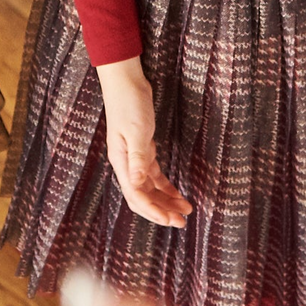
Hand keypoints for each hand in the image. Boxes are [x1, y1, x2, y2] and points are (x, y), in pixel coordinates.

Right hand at [97, 56, 191, 227]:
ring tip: (184, 211)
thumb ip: (138, 158)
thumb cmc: (129, 103)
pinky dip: (166, 187)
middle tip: (181, 223)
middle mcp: (125, 164)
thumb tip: (136, 184)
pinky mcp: (142, 150)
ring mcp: (133, 158)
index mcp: (121, 162)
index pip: (136, 195)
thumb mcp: (136, 131)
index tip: (170, 220)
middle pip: (142, 197)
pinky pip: (153, 176)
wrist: (126, 83)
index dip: (153, 211)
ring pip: (149, 189)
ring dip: (165, 201)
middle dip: (161, 212)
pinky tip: (178, 194)